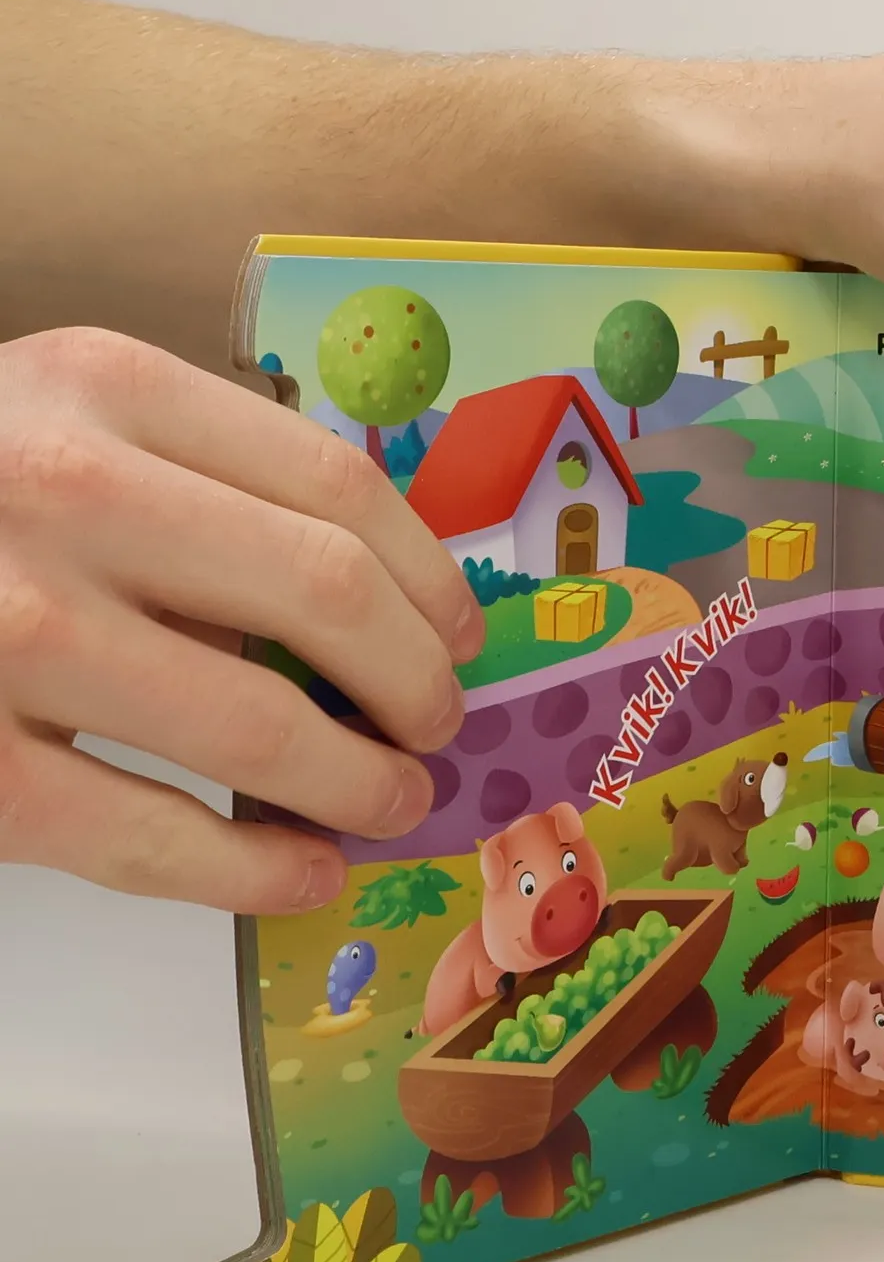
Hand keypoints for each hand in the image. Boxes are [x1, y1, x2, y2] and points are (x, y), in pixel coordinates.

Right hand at [0, 330, 484, 912]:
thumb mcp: (61, 428)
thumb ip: (202, 486)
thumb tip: (390, 617)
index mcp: (98, 386)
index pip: (337, 487)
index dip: (432, 582)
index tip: (460, 638)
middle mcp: (54, 488)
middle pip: (327, 598)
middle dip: (417, 685)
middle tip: (433, 727)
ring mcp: (4, 627)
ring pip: (259, 729)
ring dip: (363, 786)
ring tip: (390, 802)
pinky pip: (153, 840)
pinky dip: (260, 872)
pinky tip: (306, 874)